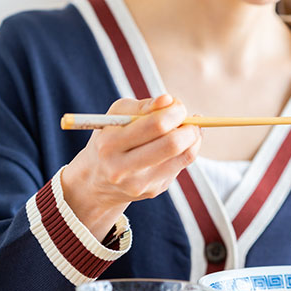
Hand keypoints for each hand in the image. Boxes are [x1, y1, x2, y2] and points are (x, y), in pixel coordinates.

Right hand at [61, 95, 201, 240]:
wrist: (96, 181)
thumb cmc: (110, 138)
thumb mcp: (117, 116)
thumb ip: (143, 106)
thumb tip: (169, 100)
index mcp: (110, 144)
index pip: (156, 125)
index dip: (175, 112)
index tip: (178, 105)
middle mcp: (123, 168)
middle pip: (172, 144)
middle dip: (190, 127)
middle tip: (191, 119)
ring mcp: (140, 183)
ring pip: (184, 156)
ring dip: (194, 138)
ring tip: (189, 129)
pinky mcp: (153, 190)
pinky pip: (181, 166)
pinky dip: (187, 150)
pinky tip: (181, 143)